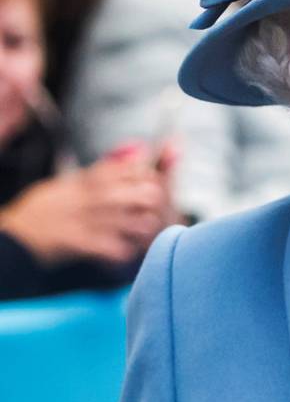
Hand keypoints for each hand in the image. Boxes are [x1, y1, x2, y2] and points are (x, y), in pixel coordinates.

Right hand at [0, 150, 176, 265]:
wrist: (20, 232)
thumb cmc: (51, 206)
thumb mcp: (77, 178)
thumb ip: (110, 166)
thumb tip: (141, 148)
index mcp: (96, 177)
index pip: (143, 172)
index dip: (154, 184)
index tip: (150, 193)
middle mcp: (98, 195)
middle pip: (151, 196)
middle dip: (157, 209)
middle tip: (150, 218)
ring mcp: (93, 219)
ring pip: (143, 224)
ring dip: (146, 233)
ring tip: (137, 237)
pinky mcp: (86, 243)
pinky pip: (122, 250)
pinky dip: (125, 253)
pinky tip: (119, 252)